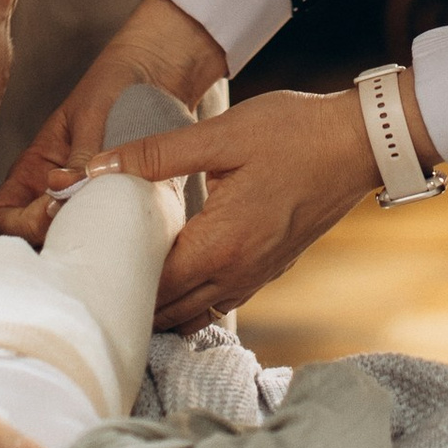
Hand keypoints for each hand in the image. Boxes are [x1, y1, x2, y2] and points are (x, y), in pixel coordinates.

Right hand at [0, 0, 230, 242]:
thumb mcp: (93, 116)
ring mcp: (88, 203)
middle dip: (55, 238)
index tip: (52, 210)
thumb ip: (80, 155)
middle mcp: (55, 193)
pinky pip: (112, 234)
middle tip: (87, 222)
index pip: (2, 215)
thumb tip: (61, 193)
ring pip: (72, 241)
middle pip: (35, 239)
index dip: (19, 224)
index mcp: (35, 169)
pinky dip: (119, 237)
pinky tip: (135, 225)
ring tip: (110, 225)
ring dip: (87, 240)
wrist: (161, 69)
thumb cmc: (117, 85)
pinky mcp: (123, 207)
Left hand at [80, 82, 418, 328]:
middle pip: (169, 311)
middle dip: (131, 299)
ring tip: (129, 274)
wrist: (362, 142)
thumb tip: (97, 170)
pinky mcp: (271, 267)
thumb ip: (156, 155)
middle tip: (97, 273)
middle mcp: (238, 274)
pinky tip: (176, 269)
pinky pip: (219, 300)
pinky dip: (191, 298)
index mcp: (220, 246)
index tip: (85, 261)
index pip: (151, 287)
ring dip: (162, 303)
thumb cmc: (296, 133)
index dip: (113, 280)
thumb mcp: (222, 136)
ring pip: (194, 313)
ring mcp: (258, 275)